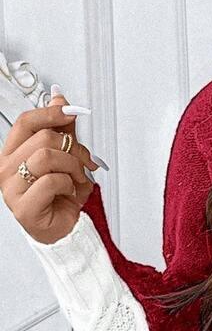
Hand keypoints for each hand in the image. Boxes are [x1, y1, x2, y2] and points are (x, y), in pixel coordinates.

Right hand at [0, 89, 99, 244]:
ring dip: (72, 166)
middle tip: (85, 162)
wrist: (63, 231)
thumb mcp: (66, 159)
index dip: (50, 113)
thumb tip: (59, 99)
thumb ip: (62, 131)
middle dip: (73, 148)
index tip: (71, 112)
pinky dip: (69, 184)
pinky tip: (70, 192)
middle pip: (42, 138)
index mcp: (13, 153)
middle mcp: (7, 167)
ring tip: (78, 178)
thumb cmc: (59, 198)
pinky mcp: (24, 206)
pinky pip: (52, 181)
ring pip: (47, 157)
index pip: (26, 122)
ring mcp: (12, 187)